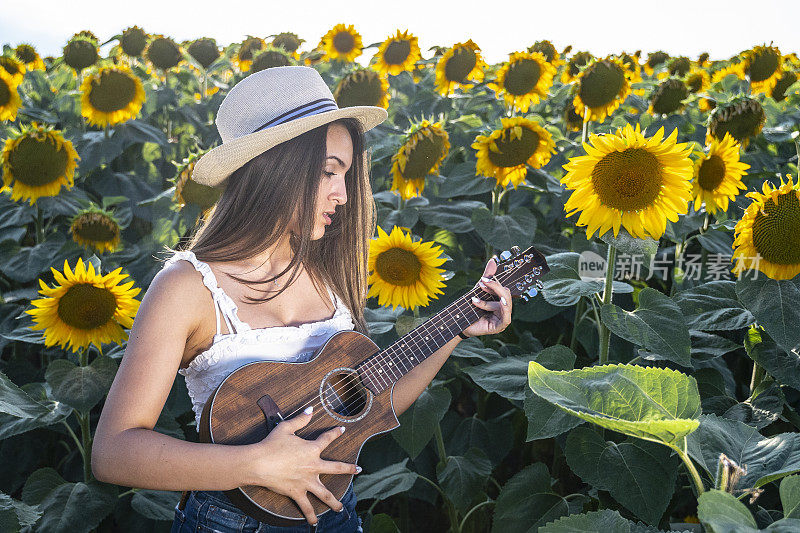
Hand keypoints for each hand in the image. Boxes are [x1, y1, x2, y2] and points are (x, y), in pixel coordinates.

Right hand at [246, 407, 358, 523]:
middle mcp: (313, 466)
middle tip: (358, 470)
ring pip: (325, 494)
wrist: (258, 463)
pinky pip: (306, 507)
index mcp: (312, 449)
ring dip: (334, 502)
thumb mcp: (286, 427)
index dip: (335, 433)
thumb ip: (300, 419)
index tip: (342, 430)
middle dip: (348, 469)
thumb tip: (311, 409)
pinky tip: (314, 523)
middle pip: (336, 468)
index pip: (327, 439)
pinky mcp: (297, 492)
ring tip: (341, 508)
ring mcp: (306, 481)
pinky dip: (310, 516)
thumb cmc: (271, 444)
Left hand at [461, 258, 512, 338]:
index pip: (504, 288)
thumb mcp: (478, 290)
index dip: (495, 283)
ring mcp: (504, 318)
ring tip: (474, 301)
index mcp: (501, 300)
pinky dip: (498, 309)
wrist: (459, 324)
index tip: (483, 279)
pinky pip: (505, 316)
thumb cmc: (470, 308)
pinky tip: (490, 307)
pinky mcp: (501, 326)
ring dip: (488, 301)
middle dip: (494, 288)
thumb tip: (493, 260)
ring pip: (504, 304)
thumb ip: (487, 277)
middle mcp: (505, 308)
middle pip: (507, 294)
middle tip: (481, 284)